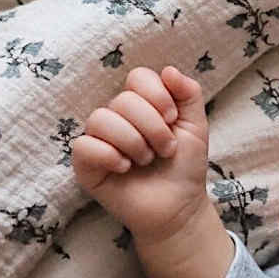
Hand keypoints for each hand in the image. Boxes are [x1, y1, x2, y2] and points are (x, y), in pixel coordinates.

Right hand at [71, 66, 210, 243]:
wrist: (179, 207)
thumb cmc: (184, 167)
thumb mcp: (195, 126)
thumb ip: (189, 93)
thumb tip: (169, 70)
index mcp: (141, 104)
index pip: (137, 77)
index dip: (157, 95)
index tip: (172, 119)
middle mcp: (117, 117)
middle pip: (123, 100)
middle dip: (151, 126)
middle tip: (165, 150)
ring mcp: (99, 140)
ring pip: (100, 119)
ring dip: (132, 141)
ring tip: (145, 160)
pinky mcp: (85, 164)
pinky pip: (83, 146)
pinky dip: (108, 155)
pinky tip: (124, 168)